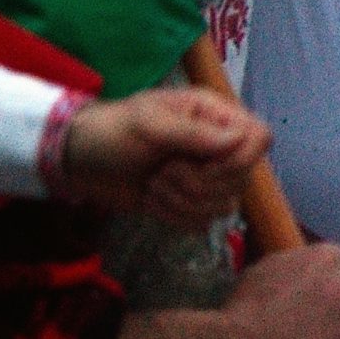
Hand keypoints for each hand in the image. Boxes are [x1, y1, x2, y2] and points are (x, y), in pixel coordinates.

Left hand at [54, 82, 268, 224]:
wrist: (80, 161)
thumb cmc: (112, 131)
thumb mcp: (148, 124)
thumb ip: (193, 133)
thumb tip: (238, 141)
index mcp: (214, 116)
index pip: (259, 138)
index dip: (241, 159)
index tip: (205, 166)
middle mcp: (217, 146)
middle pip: (243, 178)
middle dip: (198, 183)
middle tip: (164, 170)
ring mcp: (205, 176)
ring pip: (224, 205)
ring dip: (182, 201)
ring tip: (154, 183)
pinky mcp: (189, 203)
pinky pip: (203, 222)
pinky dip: (175, 216)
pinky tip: (153, 200)